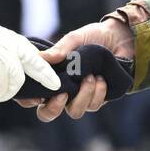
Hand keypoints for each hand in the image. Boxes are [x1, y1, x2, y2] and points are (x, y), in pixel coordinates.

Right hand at [18, 18, 133, 121]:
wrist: (120, 38)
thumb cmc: (93, 37)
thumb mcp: (75, 39)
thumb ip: (59, 49)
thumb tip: (40, 58)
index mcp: (51, 75)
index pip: (32, 94)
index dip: (29, 99)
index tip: (38, 94)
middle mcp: (62, 90)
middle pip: (47, 113)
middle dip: (53, 109)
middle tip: (62, 94)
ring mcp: (79, 97)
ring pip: (74, 111)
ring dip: (82, 95)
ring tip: (90, 76)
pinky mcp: (97, 99)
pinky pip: (93, 105)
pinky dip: (97, 92)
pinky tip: (101, 79)